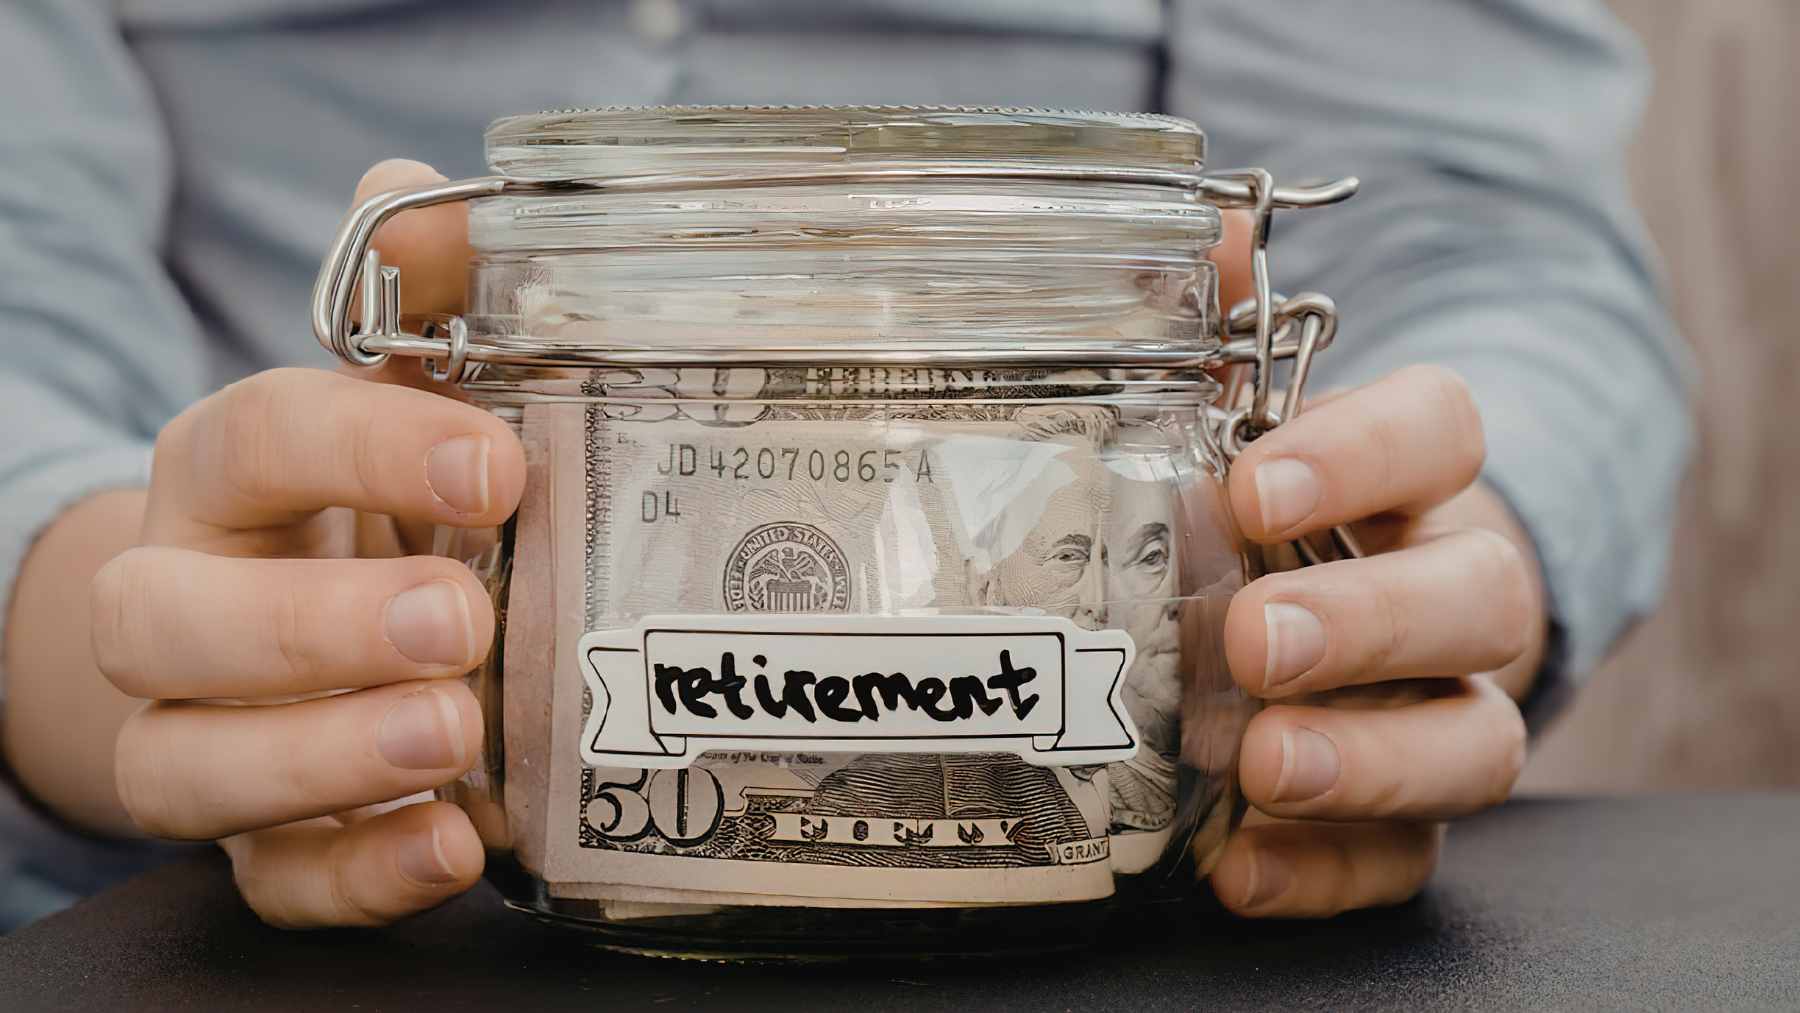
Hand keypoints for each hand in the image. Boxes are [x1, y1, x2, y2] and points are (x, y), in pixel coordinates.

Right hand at [89, 161, 518, 927]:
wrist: (313, 631)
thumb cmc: (381, 503)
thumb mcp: (410, 396)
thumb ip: (425, 301)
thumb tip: (414, 205)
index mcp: (230, 478)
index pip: (255, 440)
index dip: (363, 449)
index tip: (495, 466)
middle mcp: (186, 603)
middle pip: (172, 618)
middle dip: (313, 625)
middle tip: (460, 619)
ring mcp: (204, 732)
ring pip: (190, 761)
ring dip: (320, 757)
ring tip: (451, 738)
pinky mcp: (257, 839)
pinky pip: (272, 878)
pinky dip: (356, 874)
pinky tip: (451, 847)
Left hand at [1205, 364, 1538, 915]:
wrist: (1324, 623)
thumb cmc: (1272, 515)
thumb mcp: (1243, 421)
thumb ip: (1221, 329)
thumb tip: (1204, 226)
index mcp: (1415, 483)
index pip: (1441, 432)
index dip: (1362, 453)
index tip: (1254, 481)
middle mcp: (1454, 596)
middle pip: (1476, 602)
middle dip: (1370, 622)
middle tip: (1255, 638)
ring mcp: (1443, 713)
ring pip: (1471, 745)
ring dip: (1370, 760)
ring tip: (1265, 765)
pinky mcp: (1406, 819)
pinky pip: (1401, 861)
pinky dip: (1325, 870)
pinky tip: (1237, 867)